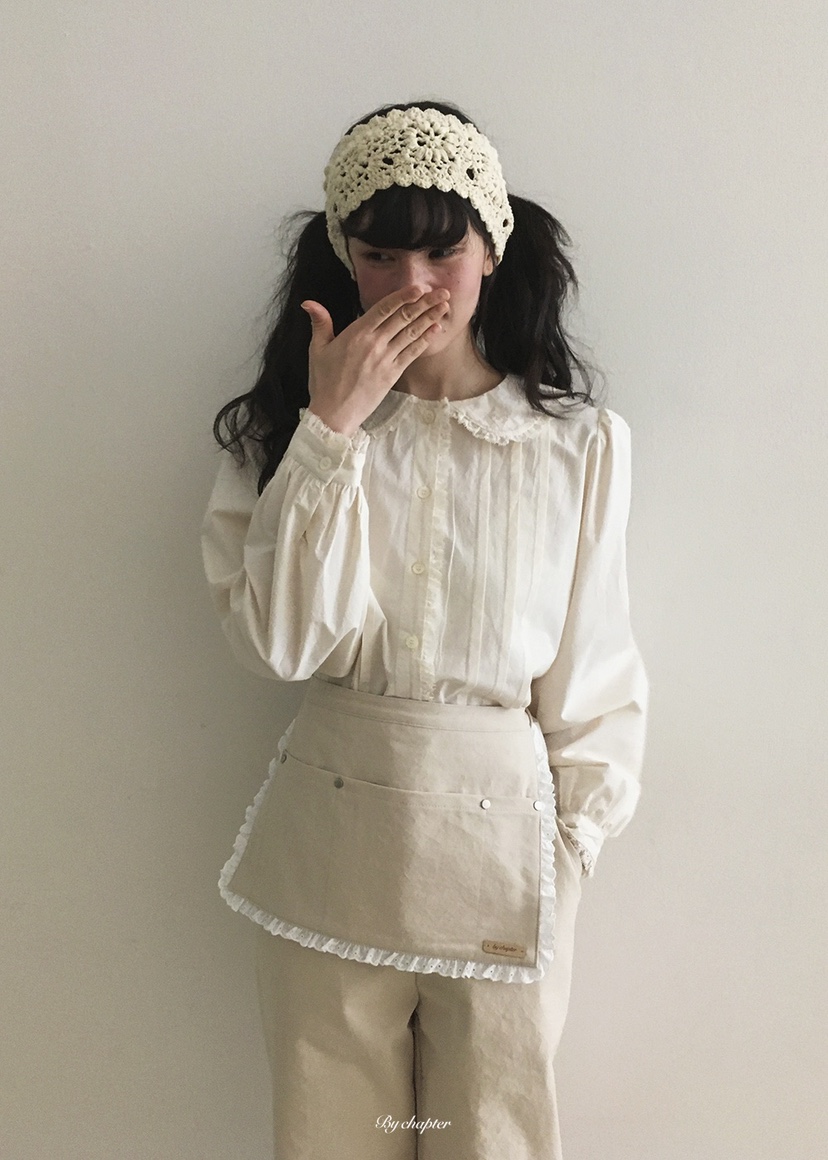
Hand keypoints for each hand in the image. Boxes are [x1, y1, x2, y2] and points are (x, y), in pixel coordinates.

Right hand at [300, 285, 449, 436]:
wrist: (334, 413)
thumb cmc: (324, 382)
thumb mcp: (317, 349)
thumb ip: (320, 323)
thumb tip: (309, 303)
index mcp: (356, 334)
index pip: (384, 308)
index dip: (403, 296)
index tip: (418, 287)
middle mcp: (374, 344)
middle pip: (403, 318)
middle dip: (424, 303)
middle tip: (442, 291)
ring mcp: (385, 360)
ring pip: (411, 333)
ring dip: (430, 318)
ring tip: (445, 306)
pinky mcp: (392, 374)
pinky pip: (412, 353)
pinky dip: (424, 340)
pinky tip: (435, 329)